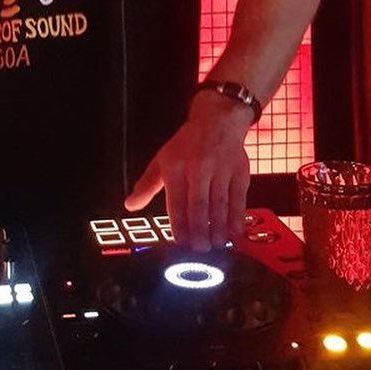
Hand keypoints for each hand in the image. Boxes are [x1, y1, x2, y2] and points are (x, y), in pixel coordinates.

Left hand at [123, 96, 251, 251]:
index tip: (180, 242)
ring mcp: (221, 170)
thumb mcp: (162, 160)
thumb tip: (130, 205)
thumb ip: (147, 185)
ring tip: (216, 245)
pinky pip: (239, 197)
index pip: (176, 200)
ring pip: (220, 203)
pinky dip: (237, 216)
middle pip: (199, 204)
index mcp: (176, 166)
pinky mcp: (240, 172)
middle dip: (200, 229)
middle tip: (200, 249)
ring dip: (218, 227)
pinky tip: (234, 232)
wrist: (217, 120)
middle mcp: (198, 168)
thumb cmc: (187, 144)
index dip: (178, 223)